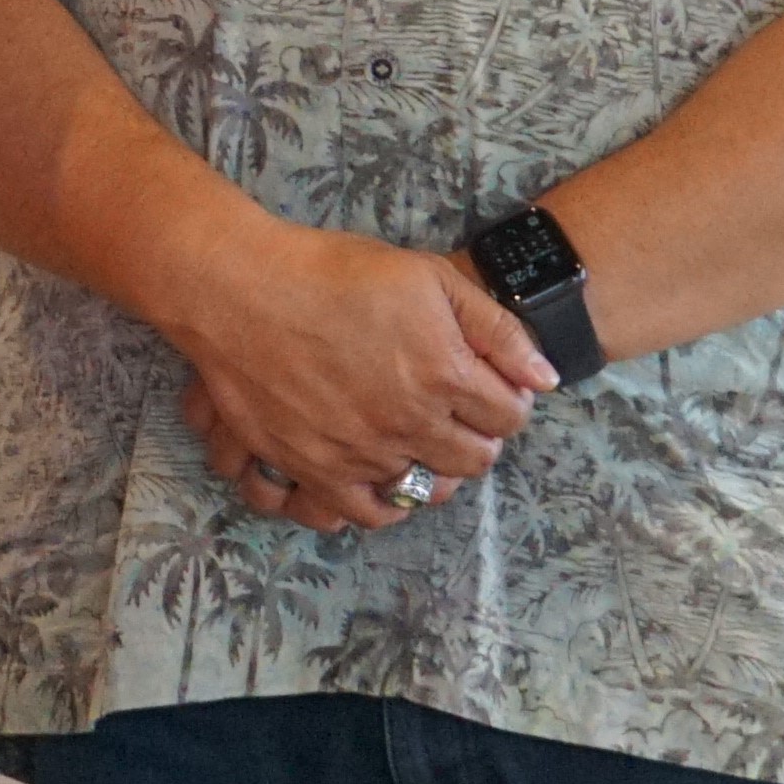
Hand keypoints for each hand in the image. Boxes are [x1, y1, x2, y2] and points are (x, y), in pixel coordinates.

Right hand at [150, 221, 551, 533]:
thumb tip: (544, 377)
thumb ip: (495, 327)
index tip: (492, 388)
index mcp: (445, 374)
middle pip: (474, 458)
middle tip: (458, 413)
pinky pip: (364, 511)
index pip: (509, 415)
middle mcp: (409, 422)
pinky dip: (386, 505)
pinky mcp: (313, 467)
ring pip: (424, 486)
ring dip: (432, 466)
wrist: (239, 290)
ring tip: (419, 439)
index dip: (507, 399)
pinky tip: (386, 480)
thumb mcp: (427, 277)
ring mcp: (361, 451)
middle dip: (477, 435)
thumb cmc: (332, 273)